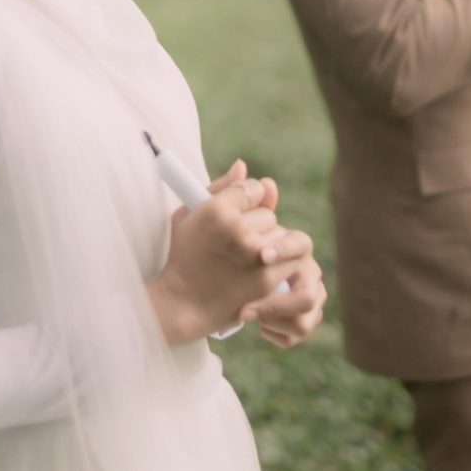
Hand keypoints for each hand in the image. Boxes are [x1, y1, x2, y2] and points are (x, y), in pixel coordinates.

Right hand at [146, 158, 314, 347]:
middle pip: (268, 212)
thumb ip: (217, 188)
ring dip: (269, 242)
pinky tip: (259, 267)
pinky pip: (288, 257)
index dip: (246, 200)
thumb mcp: (188, 216)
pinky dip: (278, 261)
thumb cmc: (182, 257)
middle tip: (236, 240)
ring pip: (280, 233)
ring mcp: (255, 254)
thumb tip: (242, 166)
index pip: (253, 187)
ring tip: (246, 257)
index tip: (236, 212)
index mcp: (216, 210)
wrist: (182, 304)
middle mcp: (238, 229)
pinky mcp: (267, 276)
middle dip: (256, 223)